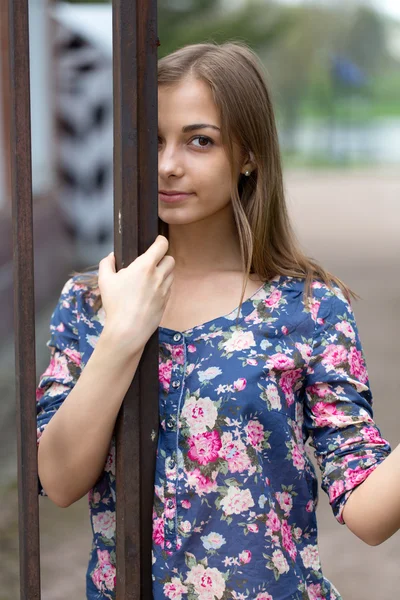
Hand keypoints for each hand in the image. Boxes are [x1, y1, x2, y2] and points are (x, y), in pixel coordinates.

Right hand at [98, 235, 174, 352]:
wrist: (128, 330)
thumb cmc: (115, 304)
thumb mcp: (104, 281)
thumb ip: (107, 264)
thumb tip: (111, 257)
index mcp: (145, 266)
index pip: (162, 245)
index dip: (161, 240)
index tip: (157, 241)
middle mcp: (158, 276)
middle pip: (171, 259)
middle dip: (164, 257)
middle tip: (153, 261)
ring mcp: (164, 289)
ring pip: (172, 274)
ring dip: (164, 272)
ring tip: (151, 277)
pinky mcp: (166, 302)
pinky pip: (169, 288)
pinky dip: (163, 286)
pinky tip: (152, 291)